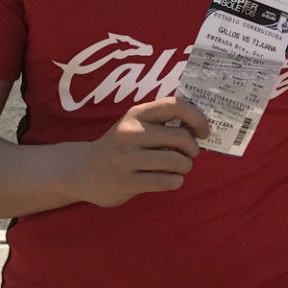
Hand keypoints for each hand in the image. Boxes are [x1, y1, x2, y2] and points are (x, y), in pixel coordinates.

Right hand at [72, 96, 212, 207]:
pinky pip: (166, 182)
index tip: (204, 132)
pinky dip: (176, 181)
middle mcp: (130, 133)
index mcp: (137, 114)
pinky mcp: (126, 182)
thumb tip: (200, 126)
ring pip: (176, 162)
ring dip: (185, 167)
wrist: (82, 171)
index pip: (175, 106)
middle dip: (193, 149)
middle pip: (180, 138)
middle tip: (190, 155)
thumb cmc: (120, 146)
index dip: (197, 118)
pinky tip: (171, 180)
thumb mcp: (135, 126)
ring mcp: (126, 158)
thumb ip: (162, 123)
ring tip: (180, 168)